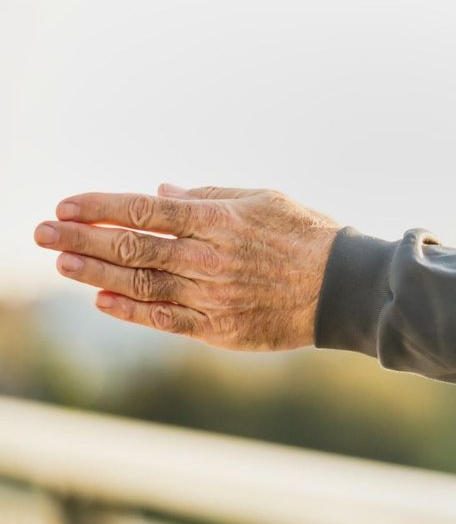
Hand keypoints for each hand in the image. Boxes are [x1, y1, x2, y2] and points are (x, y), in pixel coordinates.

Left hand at [33, 185, 340, 349]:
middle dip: (80, 239)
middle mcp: (209, 259)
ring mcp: (212, 296)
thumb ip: (210, 196)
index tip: (64, 205)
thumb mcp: (264, 200)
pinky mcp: (219, 329)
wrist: (346, 289)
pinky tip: (103, 299)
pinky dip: (130, 310)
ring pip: (139, 283)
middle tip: (41, 233)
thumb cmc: (309, 236)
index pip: (145, 211)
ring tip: (61, 262)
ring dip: (94, 273)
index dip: (100, 207)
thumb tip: (160, 194)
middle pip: (131, 247)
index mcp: (219, 221)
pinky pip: (164, 319)